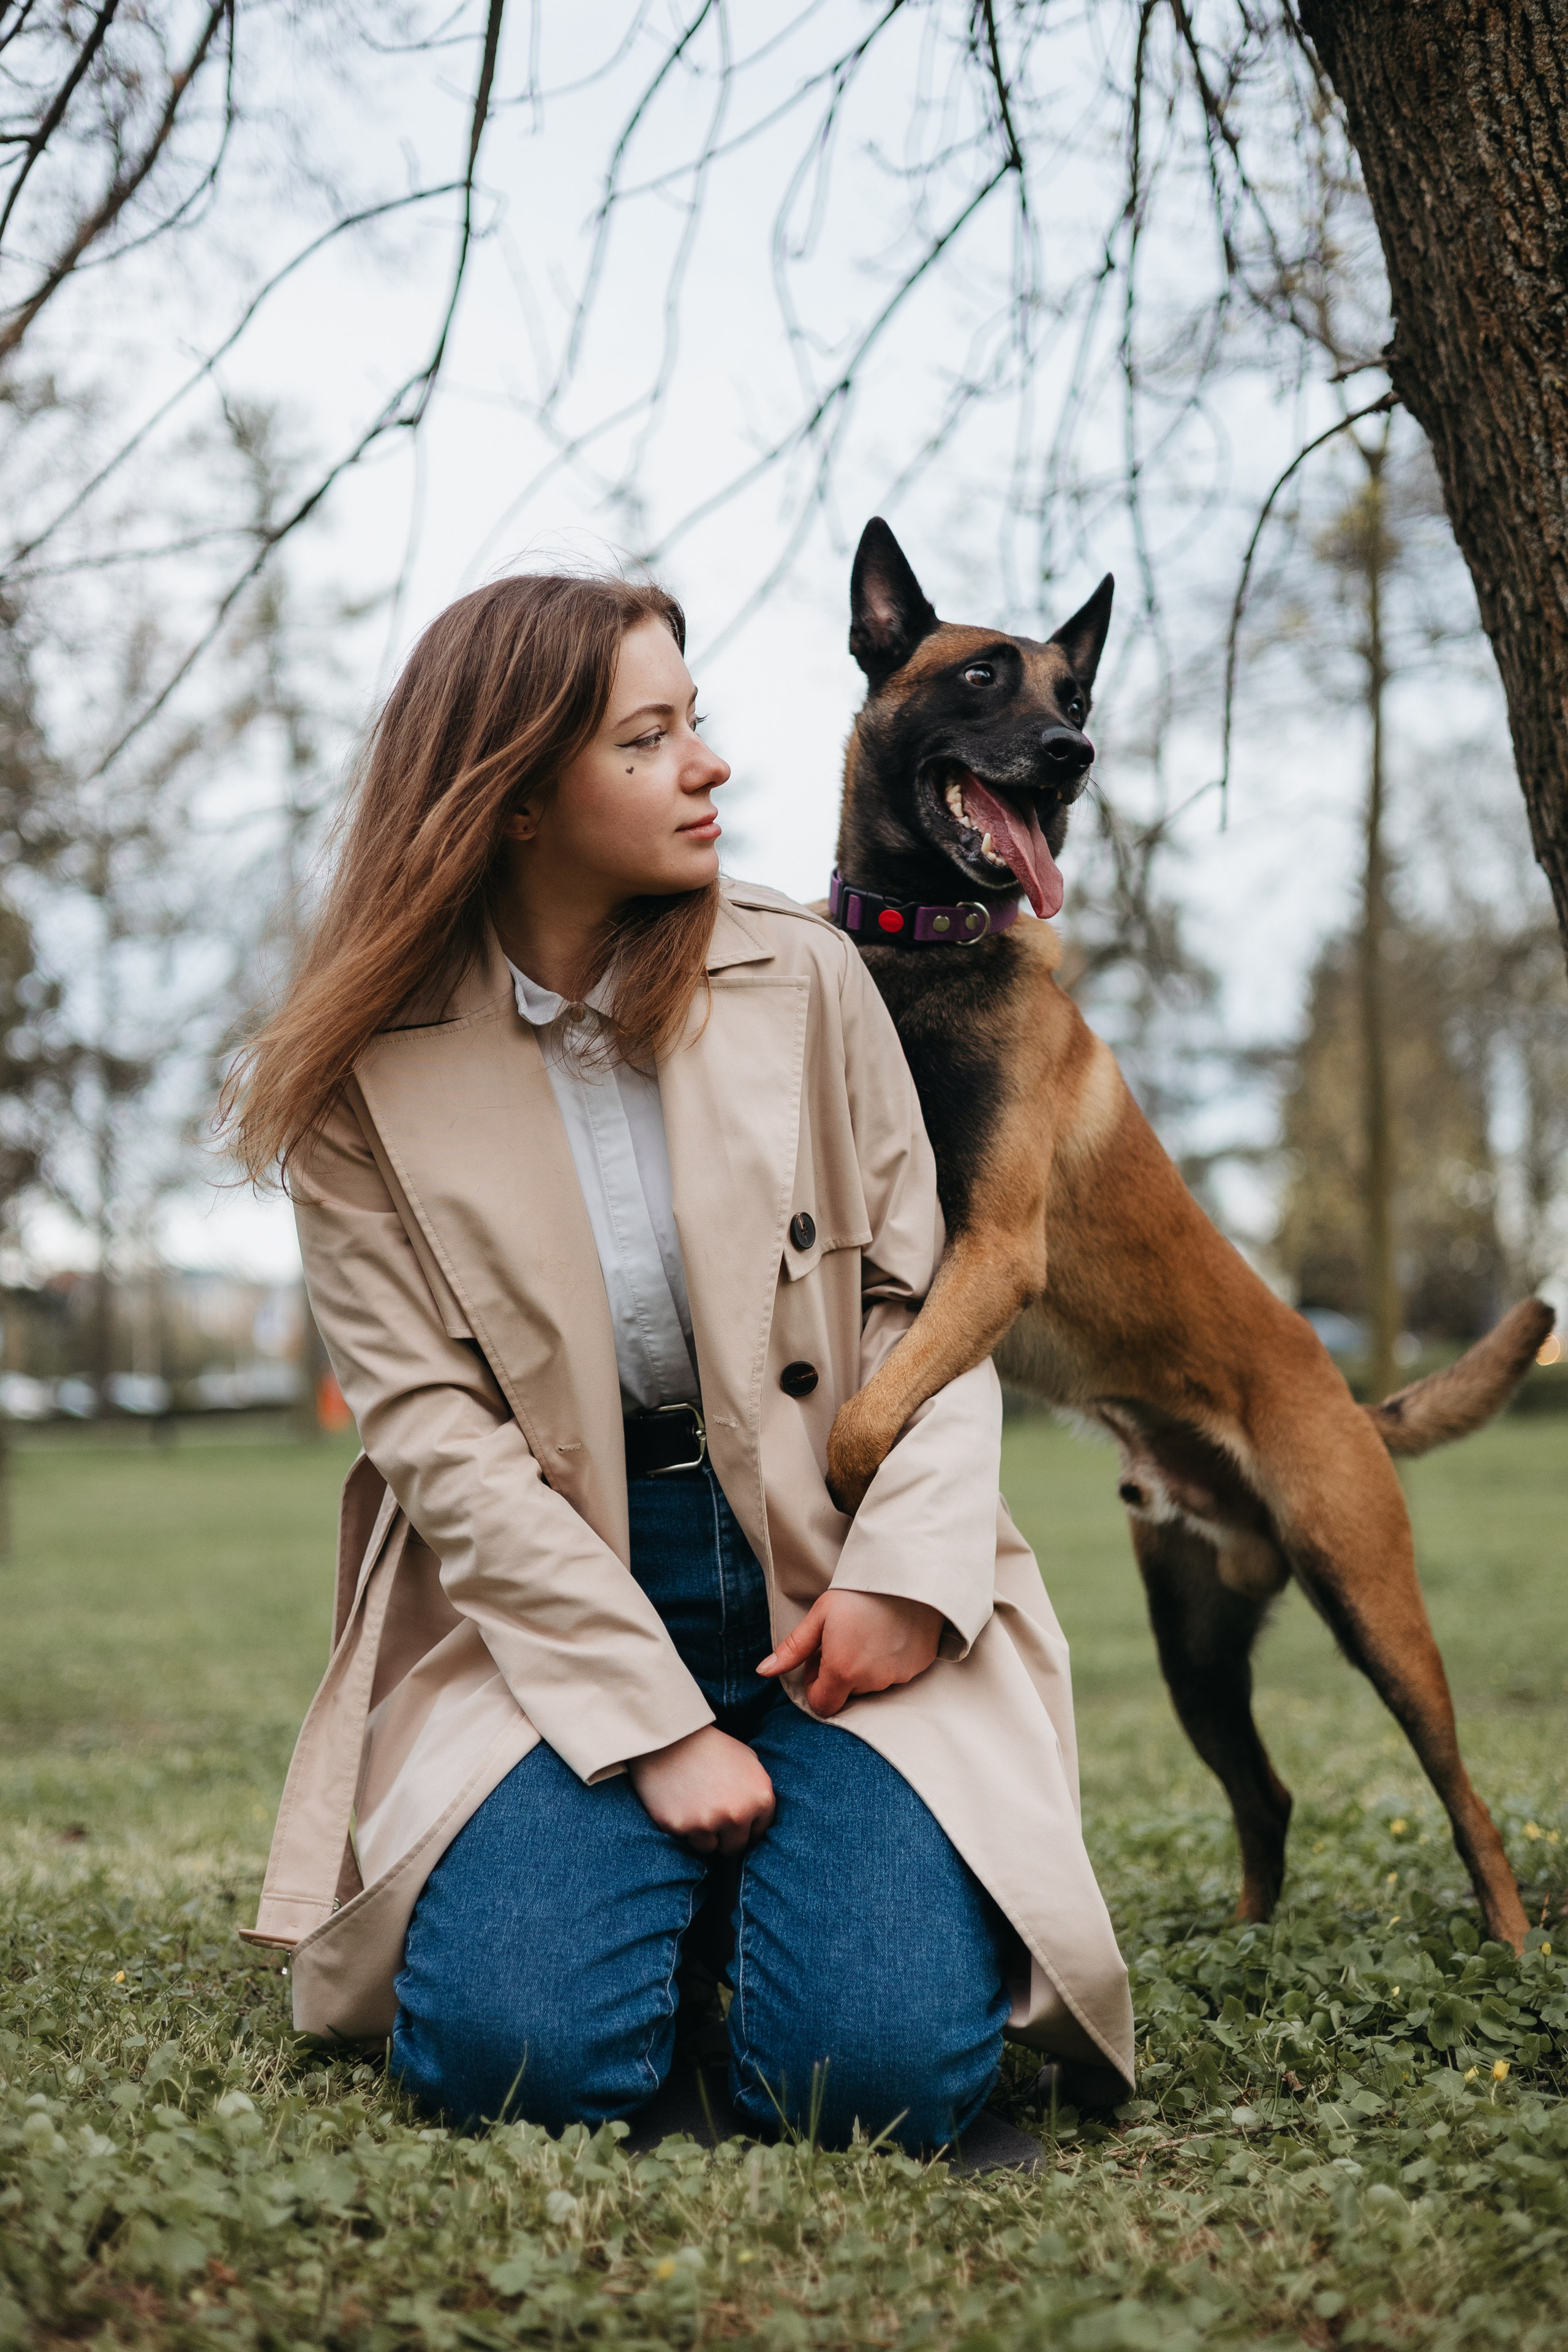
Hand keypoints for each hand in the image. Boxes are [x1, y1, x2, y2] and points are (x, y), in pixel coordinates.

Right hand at [627, 1725, 775, 1854]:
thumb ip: (758, 1794)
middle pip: (735, 1848)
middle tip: (711, 1815)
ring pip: (709, 1848)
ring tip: (694, 1806)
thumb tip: (759, 1825)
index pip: (759, 1833)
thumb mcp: (749, 1761)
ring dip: (702, 1834)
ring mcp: (708, 1822)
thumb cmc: (713, 1747)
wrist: (672, 1735)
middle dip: (725, 1836)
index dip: (745, 1827)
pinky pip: (685, 1840)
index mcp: (760, 1798)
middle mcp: (738, 1814)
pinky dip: (682, 1827)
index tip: (732, 1817)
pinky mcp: (679, 1826)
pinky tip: (679, 1804)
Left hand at [756, 1589, 943, 1717]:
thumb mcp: (820, 1616)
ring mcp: (899, 1675)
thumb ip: (793, 1649)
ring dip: (865, 1667)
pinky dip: (890, 1659)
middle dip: (841, 1673)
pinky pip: (898, 1672)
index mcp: (843, 1672)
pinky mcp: (919, 1665)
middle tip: (843, 1638)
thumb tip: (763, 1672)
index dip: (816, 1685)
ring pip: (873, 1683)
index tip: (820, 1659)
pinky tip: (889, 1632)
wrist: (905, 1572)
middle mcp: (873, 1681)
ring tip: (867, 1632)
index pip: (822, 1706)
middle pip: (848, 1693)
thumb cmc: (858, 1591)